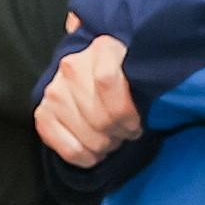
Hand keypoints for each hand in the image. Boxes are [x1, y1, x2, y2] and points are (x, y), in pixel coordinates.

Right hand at [35, 32, 144, 166]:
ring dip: (105, 145)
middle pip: (100, 116)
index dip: (126, 110)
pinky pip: (66, 147)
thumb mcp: (145, 65)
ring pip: (87, 135)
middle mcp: (72, 65)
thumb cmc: (130, 76)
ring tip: (112, 139)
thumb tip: (161, 77)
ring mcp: (54, 90)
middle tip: (127, 133)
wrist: (96, 76)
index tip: (138, 121)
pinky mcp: (43, 112)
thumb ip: (154, 69)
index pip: (107, 81)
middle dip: (119, 133)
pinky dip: (84, 157)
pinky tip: (95, 152)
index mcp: (102, 48)